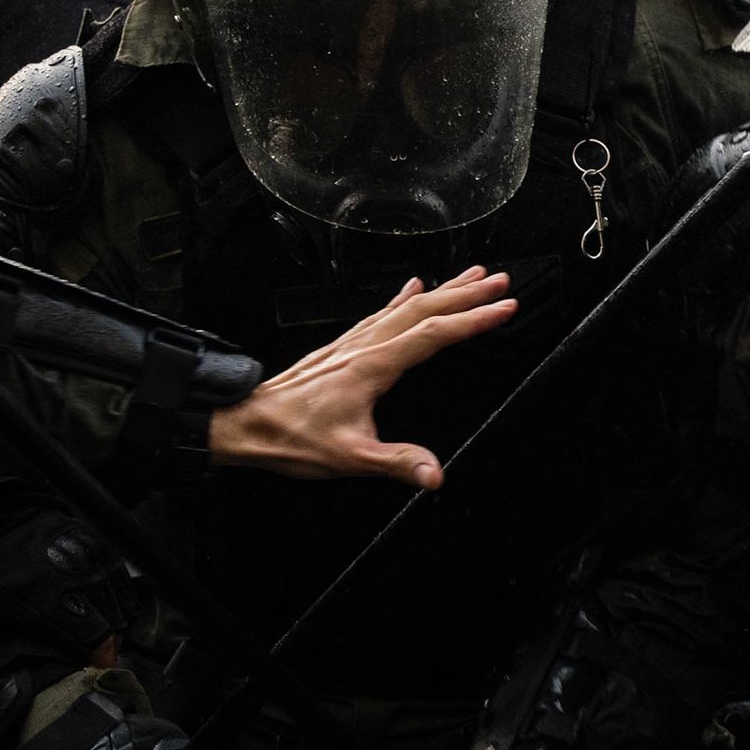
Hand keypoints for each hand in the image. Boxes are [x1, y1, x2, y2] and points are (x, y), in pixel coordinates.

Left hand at [206, 269, 515, 483]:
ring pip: (404, 306)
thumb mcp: (350, 458)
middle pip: (424, 309)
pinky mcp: (342, 348)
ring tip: (471, 276)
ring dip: (442, 289)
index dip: (473, 320)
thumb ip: (397, 464)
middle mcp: (363, 347)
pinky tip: (411, 288)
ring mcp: (351, 344)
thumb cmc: (290, 438)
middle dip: (466, 293)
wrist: (245, 425)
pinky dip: (403, 297)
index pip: (434, 335)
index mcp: (372, 368)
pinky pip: (381, 313)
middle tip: (500, 281)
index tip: (503, 308)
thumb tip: (435, 474)